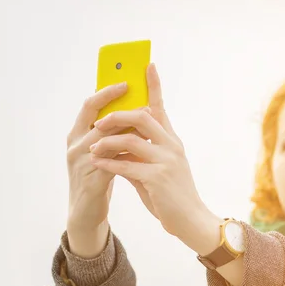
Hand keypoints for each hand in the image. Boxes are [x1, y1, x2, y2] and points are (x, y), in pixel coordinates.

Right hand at [66, 82, 149, 231]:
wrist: (85, 212)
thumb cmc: (97, 178)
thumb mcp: (102, 152)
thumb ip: (112, 135)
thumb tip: (135, 112)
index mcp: (76, 135)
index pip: (89, 106)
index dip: (106, 92)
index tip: (126, 82)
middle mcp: (75, 145)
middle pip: (98, 119)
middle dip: (121, 108)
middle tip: (144, 99)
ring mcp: (81, 162)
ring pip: (106, 139)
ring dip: (129, 129)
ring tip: (149, 121)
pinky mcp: (92, 180)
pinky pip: (112, 162)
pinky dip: (129, 153)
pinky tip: (144, 148)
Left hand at [89, 63, 208, 237]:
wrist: (191, 220)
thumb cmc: (172, 196)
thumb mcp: (158, 168)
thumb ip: (140, 153)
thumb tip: (116, 143)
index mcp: (172, 141)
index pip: (160, 107)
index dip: (154, 85)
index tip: (147, 65)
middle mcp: (171, 146)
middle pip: (141, 116)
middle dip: (116, 115)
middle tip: (99, 121)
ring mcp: (166, 161)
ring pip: (131, 140)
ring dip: (107, 142)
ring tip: (92, 149)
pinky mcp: (157, 179)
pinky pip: (126, 166)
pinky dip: (108, 163)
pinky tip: (97, 164)